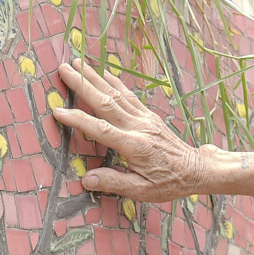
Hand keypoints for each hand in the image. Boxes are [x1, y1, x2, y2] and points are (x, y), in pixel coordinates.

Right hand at [51, 59, 211, 201]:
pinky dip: (116, 82)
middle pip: (106, 101)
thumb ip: (114, 183)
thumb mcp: (142, 191)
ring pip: (116, 93)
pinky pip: (130, 95)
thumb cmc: (169, 183)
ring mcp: (145, 118)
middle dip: (82, 84)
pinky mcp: (149, 115)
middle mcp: (138, 127)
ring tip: (78, 64)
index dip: (78, 119)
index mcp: (134, 146)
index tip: (58, 110)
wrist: (195, 169)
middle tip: (63, 69)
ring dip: (96, 77)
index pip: (100, 129)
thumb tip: (86, 179)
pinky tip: (104, 73)